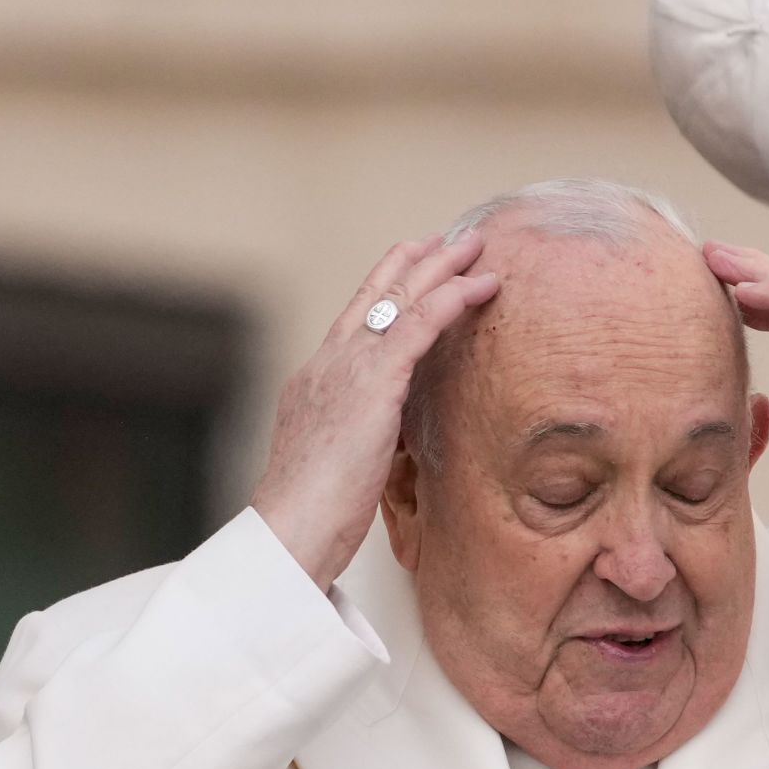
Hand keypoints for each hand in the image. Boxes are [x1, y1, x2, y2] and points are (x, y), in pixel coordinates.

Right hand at [252, 233, 498, 586]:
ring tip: (475, 247)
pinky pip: (420, 324)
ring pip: (400, 298)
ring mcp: (347, 367)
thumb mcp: (337, 463)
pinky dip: (452, 298)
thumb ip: (362, 439)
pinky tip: (480, 285)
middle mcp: (328, 363)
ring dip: (441, 267)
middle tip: (446, 239)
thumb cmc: (311, 517)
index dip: (384, 288)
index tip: (411, 265)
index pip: (354, 320)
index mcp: (314, 381)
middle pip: (375, 295)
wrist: (289, 530)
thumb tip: (388, 443)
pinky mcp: (374, 382)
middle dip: (413, 262)